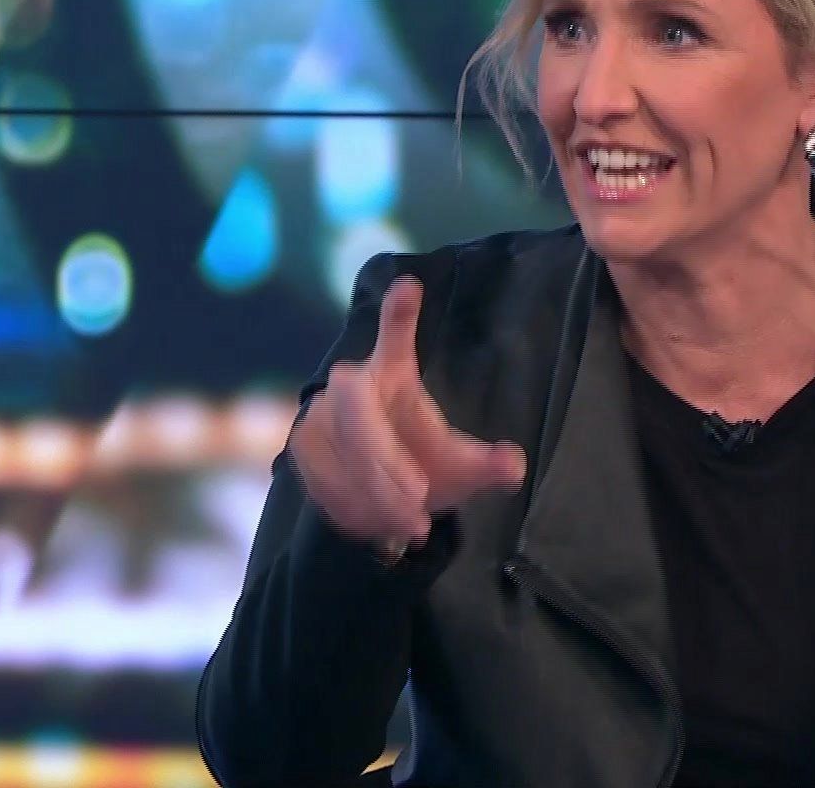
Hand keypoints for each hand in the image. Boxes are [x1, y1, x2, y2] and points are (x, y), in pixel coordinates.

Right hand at [292, 277, 526, 548]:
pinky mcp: (302, 451)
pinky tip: (381, 526)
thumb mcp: (463, 468)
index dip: (399, 315)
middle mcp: (352, 385)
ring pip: (334, 452)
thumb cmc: (426, 465)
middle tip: (418, 499)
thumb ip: (489, 465)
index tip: (410, 288)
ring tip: (411, 525)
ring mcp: (320, 417)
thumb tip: (513, 464)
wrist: (384, 497)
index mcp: (394, 373)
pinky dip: (353, 507)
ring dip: (372, 494)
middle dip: (382, 458)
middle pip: (354, 408)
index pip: (395, 336)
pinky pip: (321, 479)